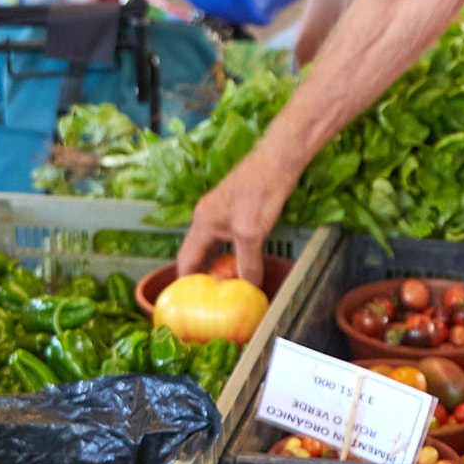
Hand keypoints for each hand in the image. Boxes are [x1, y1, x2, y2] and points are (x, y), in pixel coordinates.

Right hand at [176, 139, 299, 285]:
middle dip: (201, 276)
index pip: (185, 260)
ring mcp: (220, 213)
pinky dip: (228, 254)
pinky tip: (239, 264)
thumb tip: (248, 287)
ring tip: (223, 287)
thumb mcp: (252, 234)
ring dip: (216, 265)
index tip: (188, 302)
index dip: (185, 282)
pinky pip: (224, 239)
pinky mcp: (235, 210)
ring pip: (212, 247)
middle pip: (197, 254)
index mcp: (202, 223)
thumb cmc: (260, 191)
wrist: (278, 161)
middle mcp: (205, 218)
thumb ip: (247, 263)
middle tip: (208, 299)